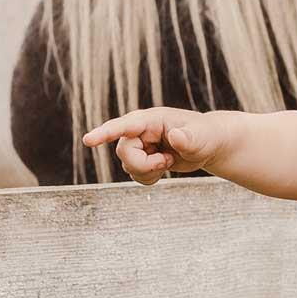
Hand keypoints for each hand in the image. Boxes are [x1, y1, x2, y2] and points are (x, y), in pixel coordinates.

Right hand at [81, 108, 226, 184]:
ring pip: (127, 166)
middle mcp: (139, 130)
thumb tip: (174, 136)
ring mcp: (138, 143)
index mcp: (151, 119)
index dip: (105, 133)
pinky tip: (163, 168)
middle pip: (124, 153)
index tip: (88, 140)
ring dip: (148, 172)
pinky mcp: (140, 156)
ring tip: (169, 161)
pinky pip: (133, 174)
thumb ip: (188, 137)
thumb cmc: (206, 135)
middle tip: (167, 162)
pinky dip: (148, 177)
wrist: (208, 144)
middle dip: (144, 165)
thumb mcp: (201, 137)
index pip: (124, 126)